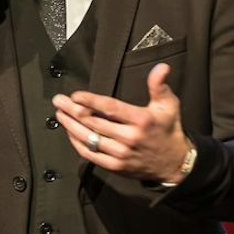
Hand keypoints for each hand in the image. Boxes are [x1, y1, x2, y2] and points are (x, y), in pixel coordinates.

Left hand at [53, 64, 193, 182]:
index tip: (75, 95)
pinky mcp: (115, 166)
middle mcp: (129, 137)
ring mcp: (120, 154)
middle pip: (93, 122)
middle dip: (72, 110)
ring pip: (89, 138)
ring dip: (71, 126)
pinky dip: (77, 143)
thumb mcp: (169, 105)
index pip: (109, 108)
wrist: (174, 163)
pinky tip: (69, 133)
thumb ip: (160, 86)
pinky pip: (90, 154)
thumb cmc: (168, 130)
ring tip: (59, 114)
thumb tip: (161, 67)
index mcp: (141, 120)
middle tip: (58, 101)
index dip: (90, 101)